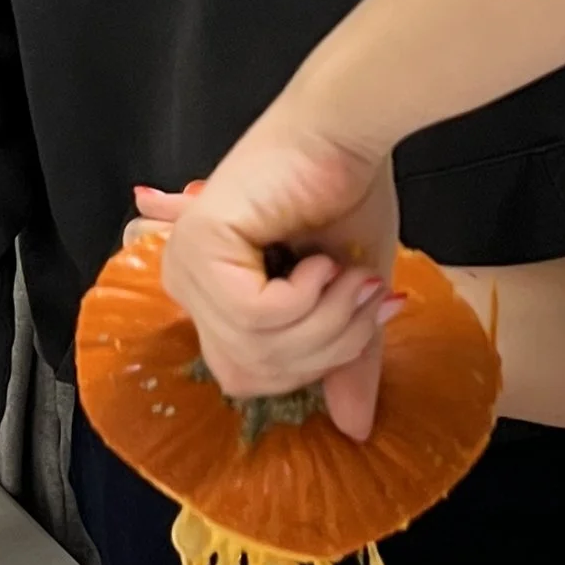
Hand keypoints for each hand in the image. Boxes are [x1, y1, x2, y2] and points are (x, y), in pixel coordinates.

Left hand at [157, 104, 401, 440]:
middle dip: (327, 344)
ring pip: (256, 350)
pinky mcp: (199, 245)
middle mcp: (189, 281)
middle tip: (368, 293)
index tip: (375, 308)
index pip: (253, 378)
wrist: (351, 133)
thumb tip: (356, 430)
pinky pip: (255, 317)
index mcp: (214, 295)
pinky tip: (318, 257)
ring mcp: (188, 264)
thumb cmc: (348, 196)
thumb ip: (342, 360)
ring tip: (347, 272)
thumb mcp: (349, 299)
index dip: (322, 360)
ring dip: (323, 318)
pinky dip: (303, 297)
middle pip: (252, 375)